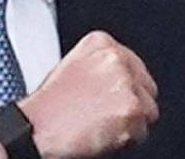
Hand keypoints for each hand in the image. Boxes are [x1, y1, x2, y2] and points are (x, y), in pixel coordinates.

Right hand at [17, 31, 158, 157]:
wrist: (36, 129)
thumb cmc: (47, 107)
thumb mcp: (73, 67)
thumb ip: (101, 66)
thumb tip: (124, 80)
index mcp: (101, 43)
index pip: (135, 67)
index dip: (126, 89)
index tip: (112, 100)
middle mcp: (116, 58)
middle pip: (146, 87)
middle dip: (131, 105)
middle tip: (104, 116)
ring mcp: (125, 83)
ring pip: (148, 111)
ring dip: (129, 124)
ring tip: (100, 125)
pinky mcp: (132, 109)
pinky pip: (143, 133)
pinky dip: (127, 141)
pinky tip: (102, 135)